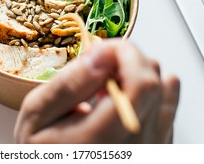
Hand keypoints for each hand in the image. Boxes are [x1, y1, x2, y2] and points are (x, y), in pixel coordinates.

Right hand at [14, 39, 179, 142]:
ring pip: (165, 91)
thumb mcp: (36, 117)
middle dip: (127, 60)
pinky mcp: (157, 148)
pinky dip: (148, 92)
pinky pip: (167, 108)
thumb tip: (100, 55)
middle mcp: (138, 146)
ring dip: (138, 74)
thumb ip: (67, 85)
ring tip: (108, 85)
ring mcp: (152, 148)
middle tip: (99, 65)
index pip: (142, 84)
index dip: (126, 54)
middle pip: (156, 82)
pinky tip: (121, 98)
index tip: (103, 49)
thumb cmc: (41, 153)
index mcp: (106, 139)